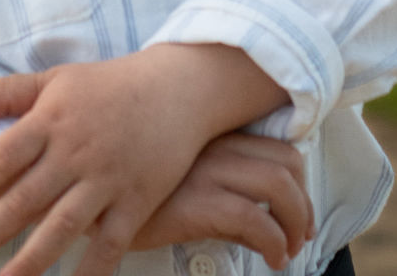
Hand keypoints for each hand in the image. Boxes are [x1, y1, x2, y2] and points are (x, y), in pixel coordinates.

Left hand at [0, 44, 284, 275]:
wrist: (177, 89)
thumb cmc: (109, 84)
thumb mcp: (56, 79)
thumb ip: (7, 93)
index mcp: (52, 119)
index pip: (5, 155)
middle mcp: (75, 152)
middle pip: (25, 197)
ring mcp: (106, 179)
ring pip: (62, 227)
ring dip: (30, 259)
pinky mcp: (136, 201)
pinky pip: (109, 245)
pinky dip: (89, 270)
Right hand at [129, 132, 312, 268]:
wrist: (93, 196)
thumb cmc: (136, 194)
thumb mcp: (182, 184)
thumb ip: (221, 195)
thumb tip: (261, 231)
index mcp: (215, 138)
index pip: (279, 147)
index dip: (299, 182)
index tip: (299, 211)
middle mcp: (217, 147)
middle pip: (287, 163)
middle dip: (304, 203)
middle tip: (300, 234)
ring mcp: (208, 171)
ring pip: (278, 185)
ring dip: (295, 222)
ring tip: (288, 250)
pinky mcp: (198, 202)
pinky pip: (254, 219)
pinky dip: (274, 242)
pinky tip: (272, 259)